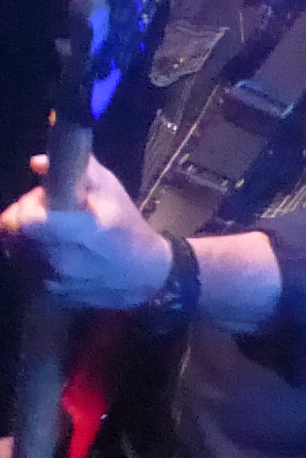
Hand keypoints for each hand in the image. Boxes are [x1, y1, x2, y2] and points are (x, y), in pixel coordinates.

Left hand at [0, 155, 170, 309]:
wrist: (141, 278)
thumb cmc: (128, 226)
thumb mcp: (112, 190)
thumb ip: (77, 170)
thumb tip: (37, 162)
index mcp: (88, 232)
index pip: (31, 221)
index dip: (30, 204)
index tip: (44, 197)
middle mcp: (64, 261)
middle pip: (13, 231)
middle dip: (23, 214)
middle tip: (44, 209)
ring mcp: (51, 283)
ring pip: (11, 248)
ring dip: (22, 234)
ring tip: (47, 229)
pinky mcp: (42, 296)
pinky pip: (18, 265)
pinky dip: (26, 252)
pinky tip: (47, 248)